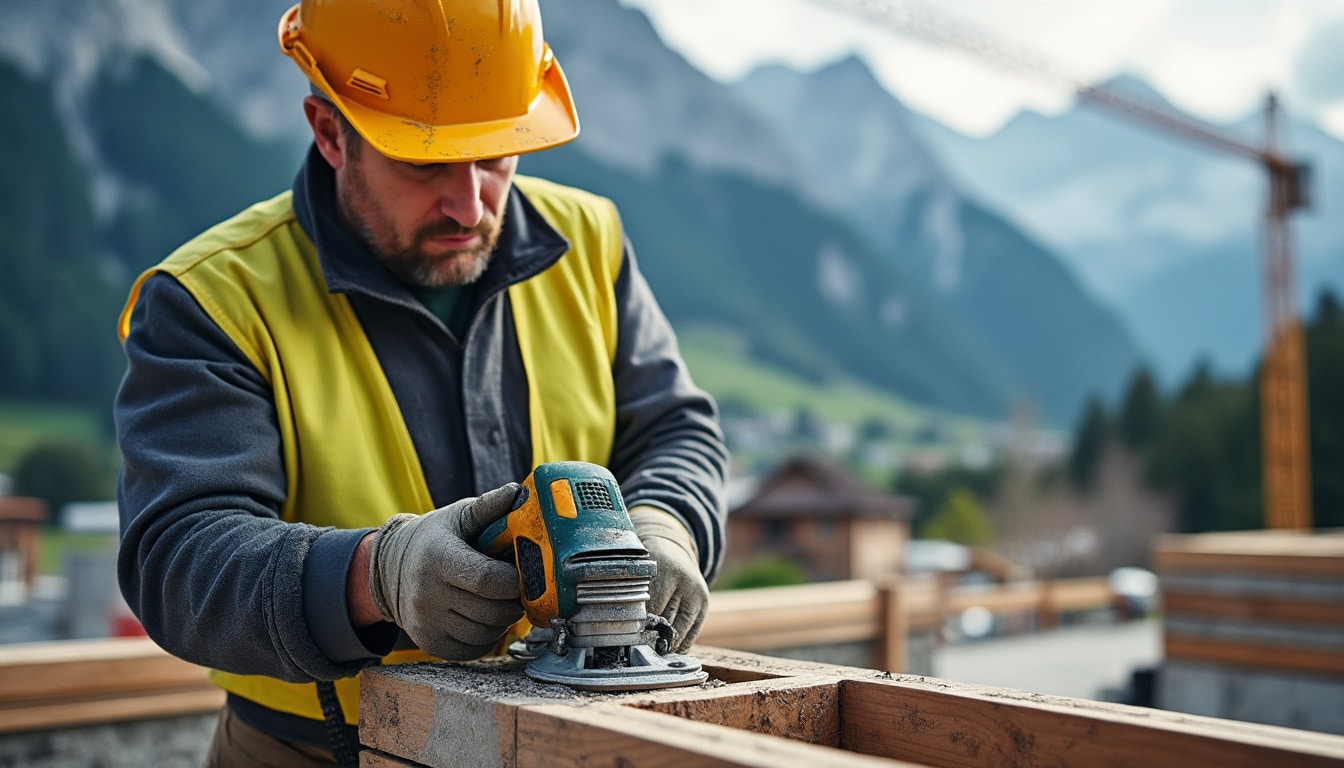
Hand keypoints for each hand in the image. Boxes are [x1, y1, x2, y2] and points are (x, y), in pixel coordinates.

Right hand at [367, 484, 524, 660]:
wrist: (391, 567)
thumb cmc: (435, 538)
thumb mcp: (459, 516)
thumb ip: (489, 506)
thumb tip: (519, 492)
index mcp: (438, 557)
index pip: (485, 579)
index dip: (513, 581)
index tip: (520, 575)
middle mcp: (427, 592)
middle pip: (492, 610)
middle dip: (513, 601)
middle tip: (514, 589)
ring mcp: (425, 621)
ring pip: (486, 632)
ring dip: (503, 620)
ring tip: (499, 601)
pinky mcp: (429, 642)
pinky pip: (474, 649)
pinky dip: (488, 637)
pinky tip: (484, 618)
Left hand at [628, 506, 706, 651]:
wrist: (675, 553)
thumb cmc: (651, 566)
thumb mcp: (642, 571)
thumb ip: (637, 594)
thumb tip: (629, 628)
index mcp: (669, 571)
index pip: (654, 607)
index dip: (641, 623)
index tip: (629, 636)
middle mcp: (688, 584)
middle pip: (667, 620)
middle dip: (652, 636)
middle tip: (638, 648)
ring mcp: (698, 596)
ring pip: (680, 629)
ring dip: (665, 643)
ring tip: (651, 651)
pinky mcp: (704, 606)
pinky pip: (692, 633)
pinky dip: (680, 645)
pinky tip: (668, 649)